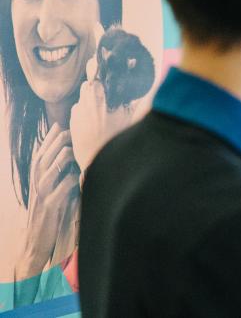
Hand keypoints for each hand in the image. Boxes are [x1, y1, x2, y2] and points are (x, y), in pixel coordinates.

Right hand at [15, 123, 79, 278]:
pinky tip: (80, 176)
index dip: (50, 138)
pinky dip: (71, 182)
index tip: (62, 125)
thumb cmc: (47, 211)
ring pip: (50, 170)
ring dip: (64, 159)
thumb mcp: (49, 189)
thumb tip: (67, 153)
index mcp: (36, 177)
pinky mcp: (51, 208)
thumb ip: (56, 172)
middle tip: (73, 132)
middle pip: (45, 157)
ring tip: (75, 151)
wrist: (35, 240)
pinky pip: (60, 191)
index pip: (41, 152)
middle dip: (58, 143)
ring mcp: (42, 195)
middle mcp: (37, 184)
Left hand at [69, 43, 141, 174]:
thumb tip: (147, 82)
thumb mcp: (133, 114)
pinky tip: (99, 126)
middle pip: (92, 80)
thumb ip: (137, 96)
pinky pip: (82, 110)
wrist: (98, 162)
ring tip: (106, 117)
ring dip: (95, 101)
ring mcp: (78, 108)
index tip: (97, 26)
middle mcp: (87, 96)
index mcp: (102, 91)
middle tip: (107, 94)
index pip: (98, 63)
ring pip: (87, 96)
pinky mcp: (73, 119)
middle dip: (99, 83)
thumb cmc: (119, 137)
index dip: (98, 42)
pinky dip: (89, 114)